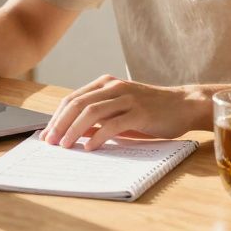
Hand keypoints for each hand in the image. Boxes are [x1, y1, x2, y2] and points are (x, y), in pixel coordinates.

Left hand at [41, 75, 200, 150]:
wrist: (183, 105)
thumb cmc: (149, 111)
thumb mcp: (119, 112)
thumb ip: (98, 119)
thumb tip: (72, 134)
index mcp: (105, 84)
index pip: (73, 99)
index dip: (57, 117)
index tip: (46, 135)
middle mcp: (114, 87)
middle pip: (78, 104)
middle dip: (60, 124)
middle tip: (50, 142)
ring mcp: (127, 98)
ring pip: (92, 112)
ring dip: (74, 130)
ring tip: (65, 146)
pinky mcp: (140, 112)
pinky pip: (113, 124)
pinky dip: (99, 136)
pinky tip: (90, 147)